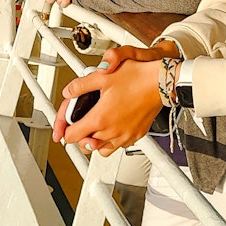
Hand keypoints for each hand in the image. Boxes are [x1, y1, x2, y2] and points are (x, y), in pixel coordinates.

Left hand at [52, 57, 167, 156]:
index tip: (65, 127)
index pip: (72, 136)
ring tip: (96, 128)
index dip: (65, 130)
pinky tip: (113, 127)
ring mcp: (125, 136)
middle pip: (85, 145)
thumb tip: (68, 92)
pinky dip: (112, 141)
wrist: (160, 82)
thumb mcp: (103, 76)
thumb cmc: (136, 78)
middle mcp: (111, 132)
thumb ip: (80, 86)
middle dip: (80, 136)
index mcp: (100, 118)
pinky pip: (119, 146)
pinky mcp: (136, 135)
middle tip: (80, 125)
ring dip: (96, 141)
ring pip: (102, 150)